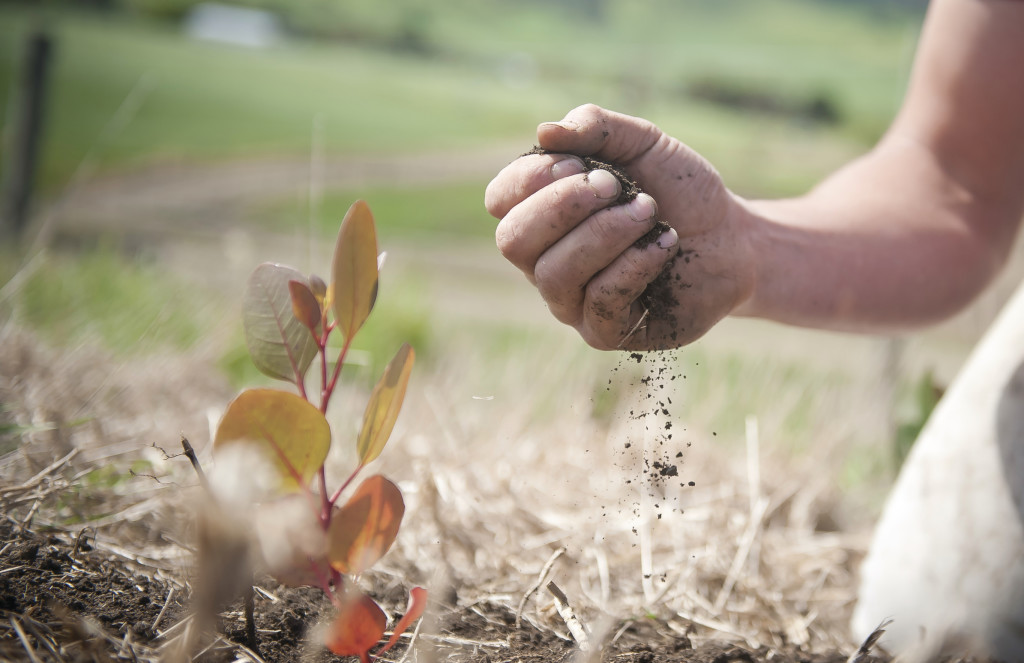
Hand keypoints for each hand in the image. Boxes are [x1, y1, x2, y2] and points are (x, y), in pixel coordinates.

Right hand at [485, 104, 755, 350]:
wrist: (731, 238)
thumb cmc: (678, 191)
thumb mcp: (642, 143)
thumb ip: (596, 128)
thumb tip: (545, 131)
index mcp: (540, 213)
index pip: (501, 199)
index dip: (532, 178)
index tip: (580, 163)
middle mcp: (543, 261)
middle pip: (513, 241)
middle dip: (563, 206)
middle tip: (613, 186)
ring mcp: (569, 301)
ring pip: (554, 274)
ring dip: (605, 233)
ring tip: (648, 211)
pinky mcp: (603, 331)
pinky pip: (599, 300)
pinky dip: (634, 263)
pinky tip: (665, 242)